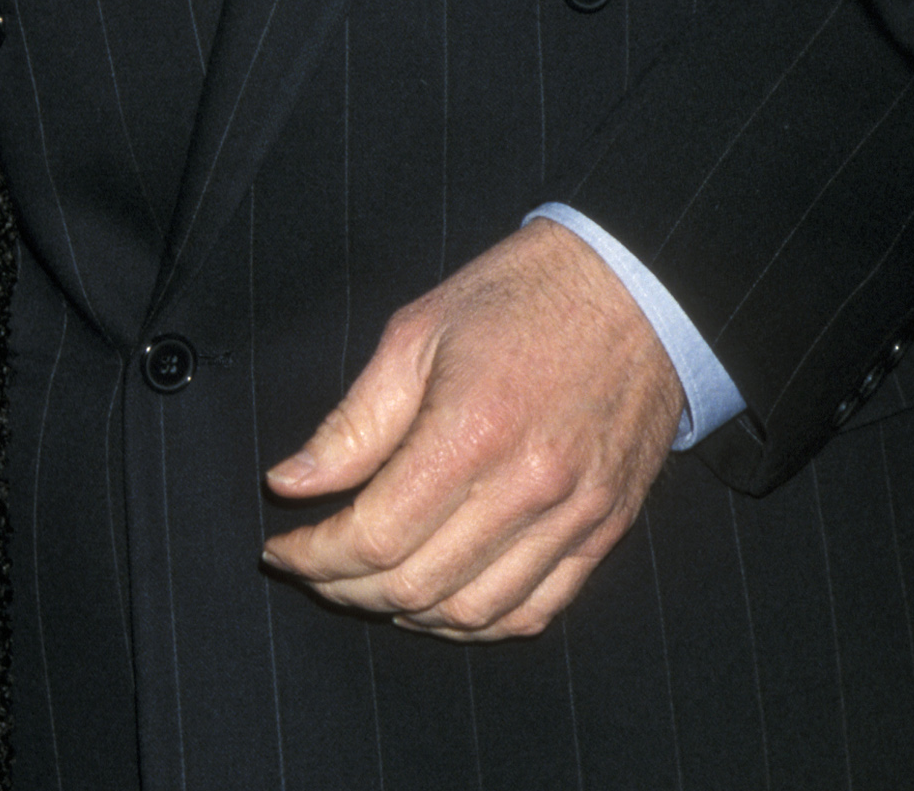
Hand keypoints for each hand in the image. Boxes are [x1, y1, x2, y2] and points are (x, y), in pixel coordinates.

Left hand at [259, 219, 682, 639]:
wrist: (634, 290)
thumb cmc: (517, 297)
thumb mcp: (417, 332)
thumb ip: (354, 421)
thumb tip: (290, 483)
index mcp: (472, 430)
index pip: (375, 535)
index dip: (315, 554)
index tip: (279, 547)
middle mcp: (527, 487)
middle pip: (417, 586)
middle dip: (344, 588)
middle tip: (311, 567)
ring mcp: (573, 518)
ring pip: (473, 613)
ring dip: (404, 613)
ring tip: (362, 586)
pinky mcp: (603, 531)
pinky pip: (535, 612)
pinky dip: (477, 624)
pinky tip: (438, 602)